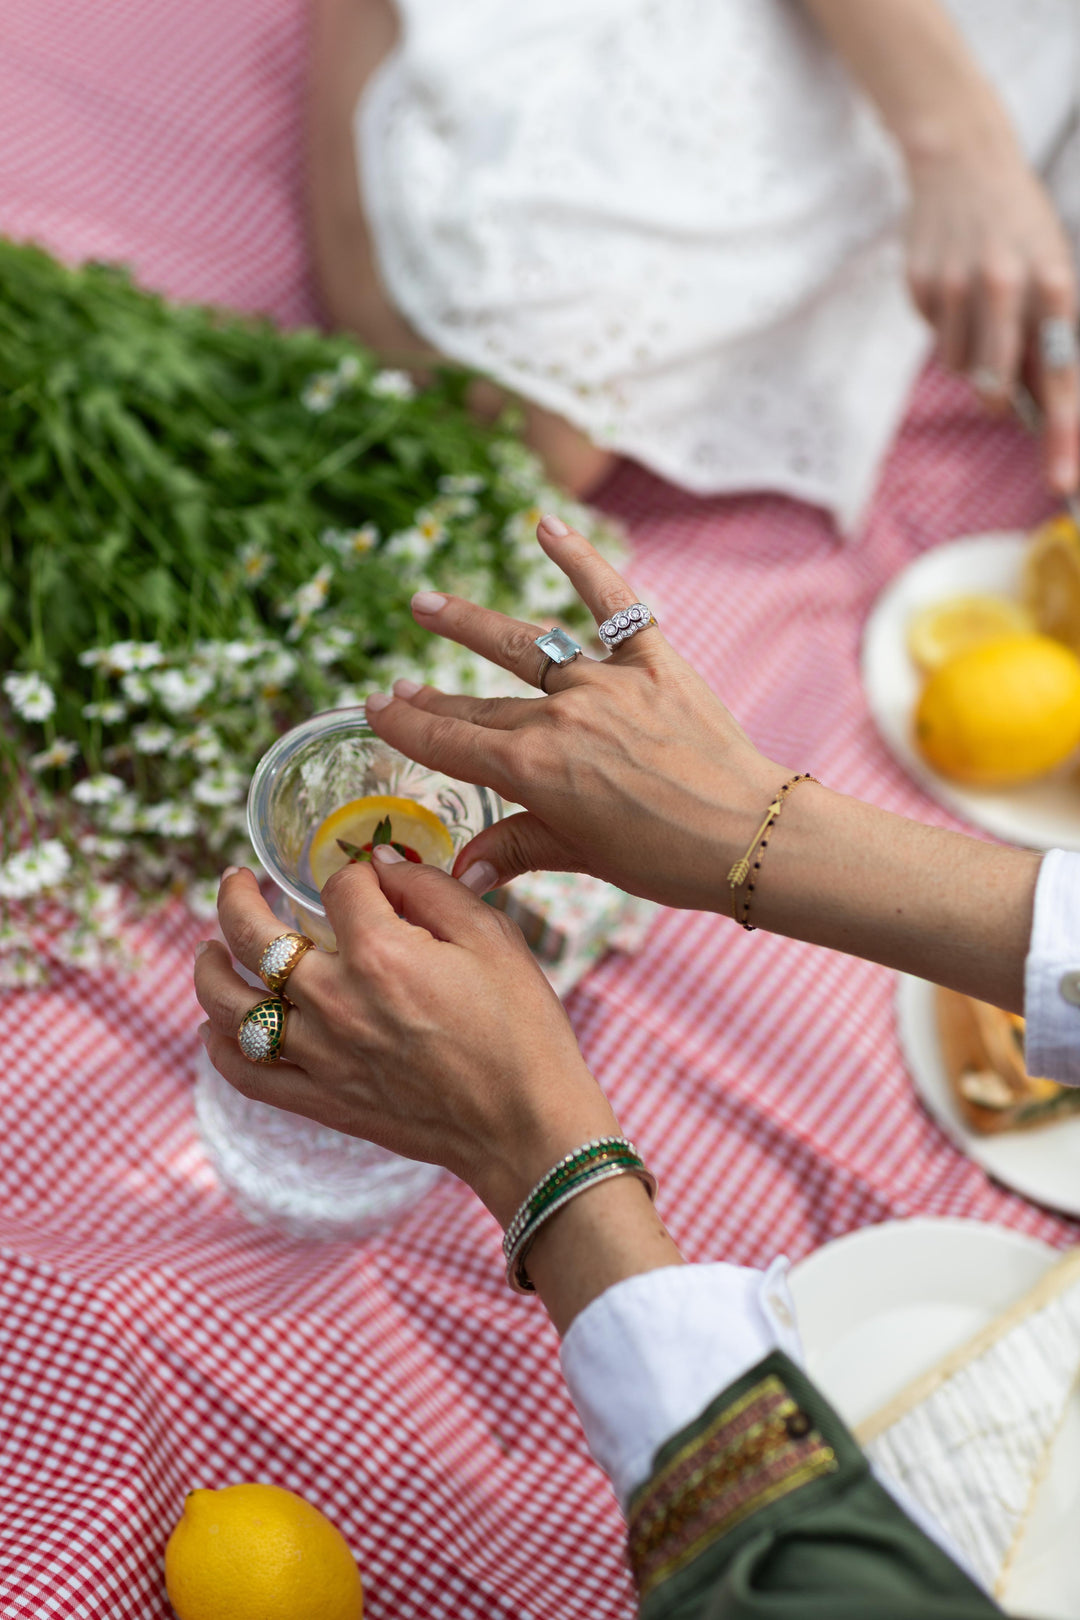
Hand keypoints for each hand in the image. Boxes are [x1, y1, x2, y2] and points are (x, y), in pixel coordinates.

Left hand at [194, 854, 618, 1227]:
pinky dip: (220, 1048)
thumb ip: (433, 891)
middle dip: (237, 898)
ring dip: (210, 969)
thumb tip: (383, 865)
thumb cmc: (522, 1029)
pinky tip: (216, 1027)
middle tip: (235, 881)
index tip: (367, 878)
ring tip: (210, 948)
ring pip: (231, 1006)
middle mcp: (336, 1001)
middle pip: (255, 936)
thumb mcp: (494, 938)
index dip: (354, 873)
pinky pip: (247, 1073)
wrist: (526, 1126)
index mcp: (381, 953)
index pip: (339, 887)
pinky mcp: (322, 1100)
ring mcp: (321, 1055)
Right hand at [365, 518, 789, 913]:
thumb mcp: (580, 857)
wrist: (747, 836)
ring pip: (524, 646)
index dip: (406, 726)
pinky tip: (546, 526)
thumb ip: (515, 850)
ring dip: (470, 626)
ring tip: (427, 605)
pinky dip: (581, 561)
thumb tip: (461, 870)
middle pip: (479, 704)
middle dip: (430, 697)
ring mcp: (605, 682)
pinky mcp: (654, 662)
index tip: (373, 710)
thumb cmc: (664, 858)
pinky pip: (613, 605)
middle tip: (397, 685)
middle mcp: (559, 717)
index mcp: (533, 770)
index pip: (449, 743)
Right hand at [904, 133, 1078, 492]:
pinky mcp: (921, 286)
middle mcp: (1005, 283)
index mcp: (1051, 280)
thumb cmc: (1018, 223)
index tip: (1063, 480)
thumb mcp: (1050, 266)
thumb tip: (1043, 408)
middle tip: (999, 402)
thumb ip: (1048, 335)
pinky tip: (953, 292)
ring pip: (960, 369)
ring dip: (970, 361)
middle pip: (996, 385)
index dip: (1063, 432)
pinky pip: (936, 338)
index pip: (1060, 373)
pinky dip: (947, 329)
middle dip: (997, 403)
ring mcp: (957, 285)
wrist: (962, 157)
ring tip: (978, 317)